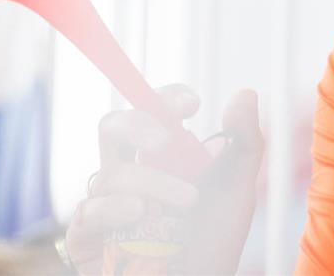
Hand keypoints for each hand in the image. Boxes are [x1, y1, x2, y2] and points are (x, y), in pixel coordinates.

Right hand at [64, 85, 263, 274]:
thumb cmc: (214, 239)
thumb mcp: (238, 188)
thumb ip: (245, 141)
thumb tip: (245, 93)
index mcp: (161, 154)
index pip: (151, 110)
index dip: (165, 98)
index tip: (192, 104)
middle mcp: (129, 171)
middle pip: (114, 127)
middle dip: (137, 125)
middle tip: (166, 140)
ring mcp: (106, 202)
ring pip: (111, 173)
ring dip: (150, 183)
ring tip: (186, 203)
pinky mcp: (88, 236)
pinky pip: (88, 212)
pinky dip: (113, 208)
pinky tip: (139, 213)